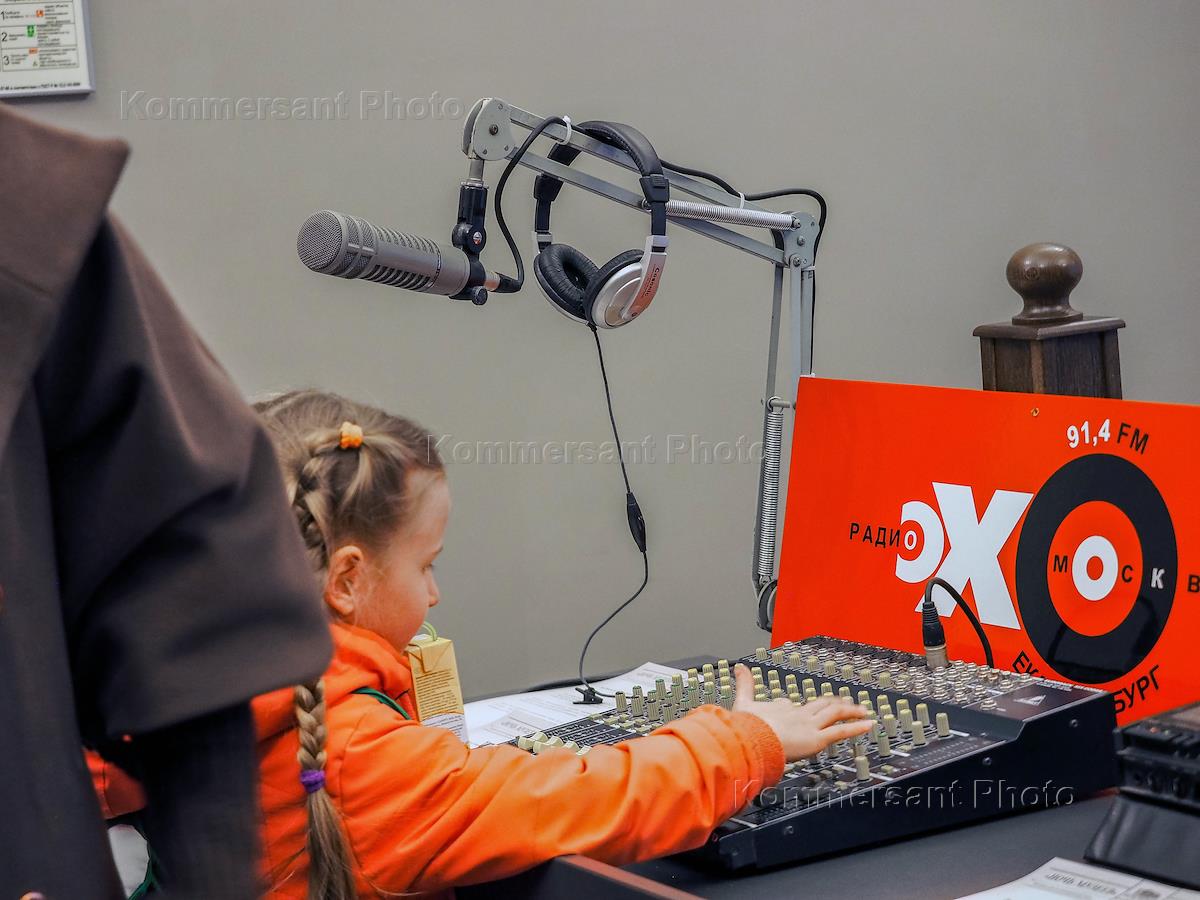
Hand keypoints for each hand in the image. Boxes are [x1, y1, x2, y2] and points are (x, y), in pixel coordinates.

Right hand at [732, 664, 871, 760]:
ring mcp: (809, 725)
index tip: (800, 708)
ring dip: (850, 711)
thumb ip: (744, 684)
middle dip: (834, 703)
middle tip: (845, 702)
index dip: (798, 706)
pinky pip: (841, 731)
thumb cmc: (748, 726)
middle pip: (820, 705)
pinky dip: (856, 727)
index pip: (793, 705)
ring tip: (862, 711)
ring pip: (834, 714)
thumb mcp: (743, 703)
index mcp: (782, 707)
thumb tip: (739, 666)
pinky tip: (868, 724)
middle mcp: (798, 714)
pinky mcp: (817, 738)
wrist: (753, 740)